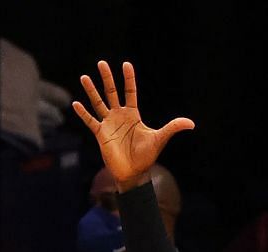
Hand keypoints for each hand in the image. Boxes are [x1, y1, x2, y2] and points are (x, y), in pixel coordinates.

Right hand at [71, 60, 195, 189]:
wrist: (134, 173)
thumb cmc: (146, 156)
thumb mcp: (160, 139)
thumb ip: (173, 128)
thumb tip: (192, 123)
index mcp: (133, 114)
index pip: (130, 92)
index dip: (128, 78)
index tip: (126, 64)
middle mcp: (119, 116)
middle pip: (112, 92)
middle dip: (107, 78)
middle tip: (102, 63)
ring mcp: (109, 124)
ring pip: (98, 103)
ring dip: (91, 91)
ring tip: (84, 77)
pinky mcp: (100, 134)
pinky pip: (90, 121)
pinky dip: (83, 113)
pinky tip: (75, 103)